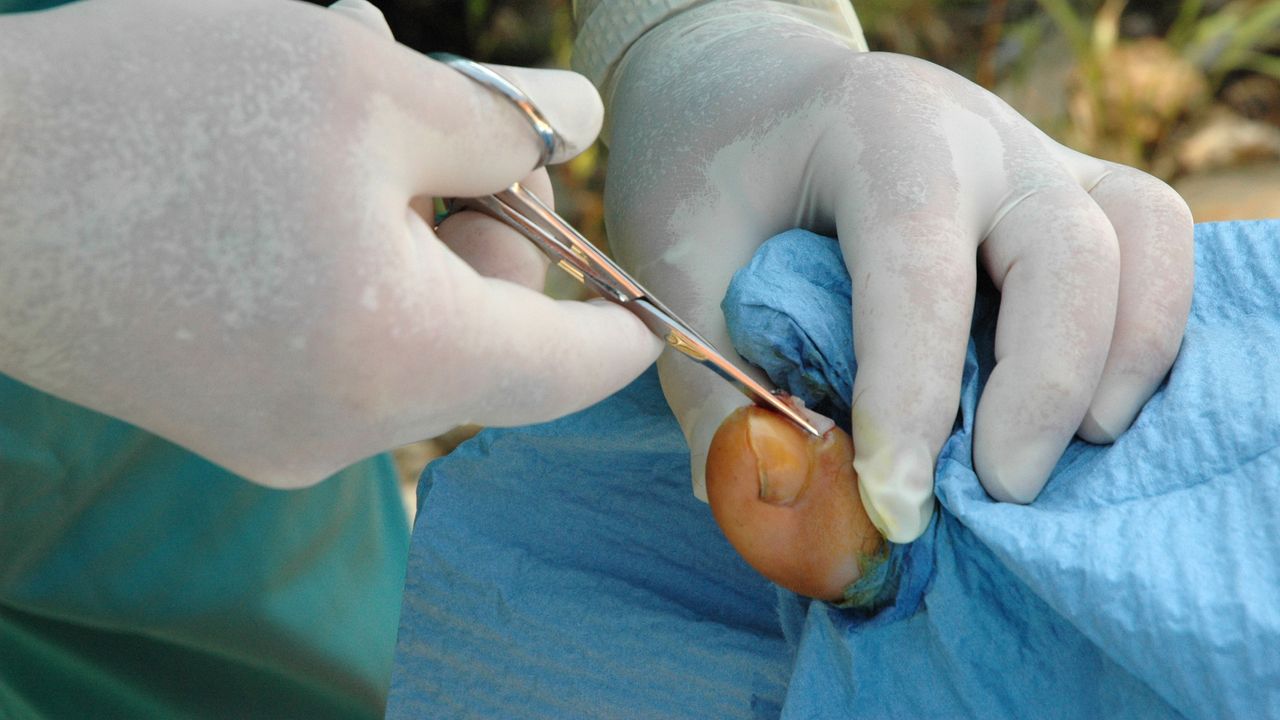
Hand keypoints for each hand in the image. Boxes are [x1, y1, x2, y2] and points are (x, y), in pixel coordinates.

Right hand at [0, 0, 660, 486]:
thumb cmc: (152, 115)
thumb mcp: (359, 82)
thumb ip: (496, 119)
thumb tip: (579, 129)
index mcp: (408, 362)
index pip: (578, 366)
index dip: (621, 305)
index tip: (627, 256)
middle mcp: (353, 430)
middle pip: (492, 327)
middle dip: (486, 212)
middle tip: (441, 109)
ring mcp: (287, 436)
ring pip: (416, 320)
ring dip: (410, 210)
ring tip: (350, 106)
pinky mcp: (236, 416)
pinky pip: (345, 337)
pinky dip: (353, 252)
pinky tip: (302, 164)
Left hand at [601, 1, 1192, 543]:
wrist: (750, 89)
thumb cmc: (709, 169)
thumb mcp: (677, 262)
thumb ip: (712, 378)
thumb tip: (759, 499)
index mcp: (877, 133)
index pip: (917, 270)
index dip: (912, 398)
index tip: (894, 507)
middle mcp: (979, 134)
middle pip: (1066, 253)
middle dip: (1042, 391)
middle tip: (996, 495)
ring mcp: (1038, 154)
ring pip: (1143, 239)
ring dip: (1123, 361)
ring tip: (1066, 454)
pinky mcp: (1068, 187)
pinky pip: (1154, 247)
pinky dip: (1145, 334)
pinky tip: (1086, 410)